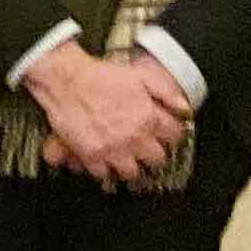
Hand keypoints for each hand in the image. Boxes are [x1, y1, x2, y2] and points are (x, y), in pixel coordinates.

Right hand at [22, 45, 186, 188]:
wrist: (67, 80)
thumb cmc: (101, 75)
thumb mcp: (141, 75)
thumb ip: (166, 92)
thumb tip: (184, 108)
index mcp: (149, 117)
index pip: (174, 136)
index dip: (170, 133)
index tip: (164, 133)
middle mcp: (135, 138)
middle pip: (156, 160)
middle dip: (152, 153)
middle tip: (145, 147)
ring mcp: (113, 150)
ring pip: (132, 172)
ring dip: (130, 164)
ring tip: (125, 156)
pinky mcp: (92, 156)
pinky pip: (104, 174)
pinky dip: (104, 168)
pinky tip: (103, 158)